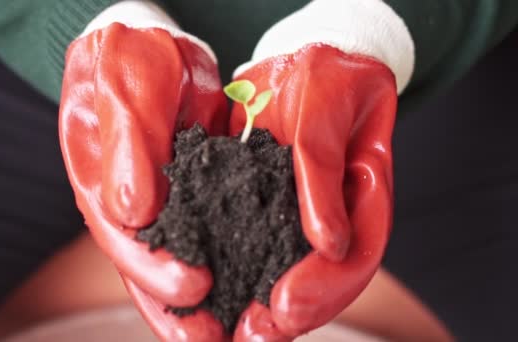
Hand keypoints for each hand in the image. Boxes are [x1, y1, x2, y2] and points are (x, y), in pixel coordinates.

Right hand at [58, 21, 228, 340]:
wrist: (153, 49)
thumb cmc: (133, 56)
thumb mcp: (128, 81)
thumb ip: (128, 140)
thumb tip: (131, 209)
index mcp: (99, 179)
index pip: (120, 233)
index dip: (151, 266)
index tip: (189, 287)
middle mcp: (126, 203)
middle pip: (146, 265)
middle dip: (176, 307)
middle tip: (210, 341)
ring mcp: (158, 205)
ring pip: (177, 262)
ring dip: (199, 305)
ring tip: (228, 339)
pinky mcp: (191, 199)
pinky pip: (209, 238)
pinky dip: (227, 266)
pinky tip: (248, 291)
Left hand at [229, 43, 396, 340]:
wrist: (296, 66)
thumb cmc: (316, 77)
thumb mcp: (318, 110)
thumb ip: (322, 171)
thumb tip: (329, 242)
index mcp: (365, 193)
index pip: (358, 254)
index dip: (327, 286)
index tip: (285, 303)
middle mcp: (341, 215)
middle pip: (331, 279)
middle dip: (298, 312)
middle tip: (255, 334)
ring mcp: (309, 219)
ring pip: (299, 276)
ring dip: (271, 310)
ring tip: (237, 332)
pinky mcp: (274, 215)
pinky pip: (265, 255)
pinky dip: (246, 281)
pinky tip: (222, 299)